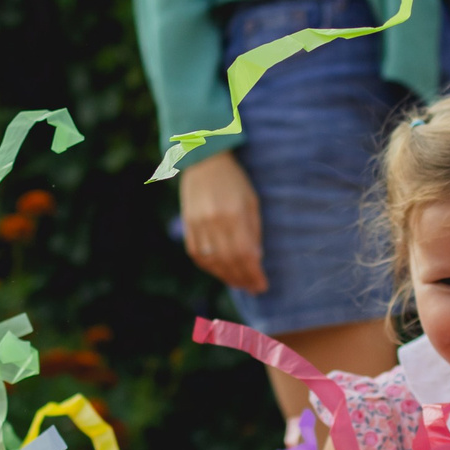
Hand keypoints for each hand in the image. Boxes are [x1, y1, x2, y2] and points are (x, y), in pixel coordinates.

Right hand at [179, 151, 267, 292]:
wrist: (204, 161)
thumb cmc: (234, 180)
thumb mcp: (251, 201)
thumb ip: (253, 230)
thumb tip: (256, 259)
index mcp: (234, 214)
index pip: (245, 254)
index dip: (254, 274)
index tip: (262, 285)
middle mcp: (214, 222)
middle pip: (229, 261)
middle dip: (243, 279)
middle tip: (253, 288)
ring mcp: (198, 225)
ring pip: (212, 261)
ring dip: (227, 277)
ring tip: (239, 284)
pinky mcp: (187, 225)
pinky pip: (197, 254)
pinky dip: (209, 267)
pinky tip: (220, 272)